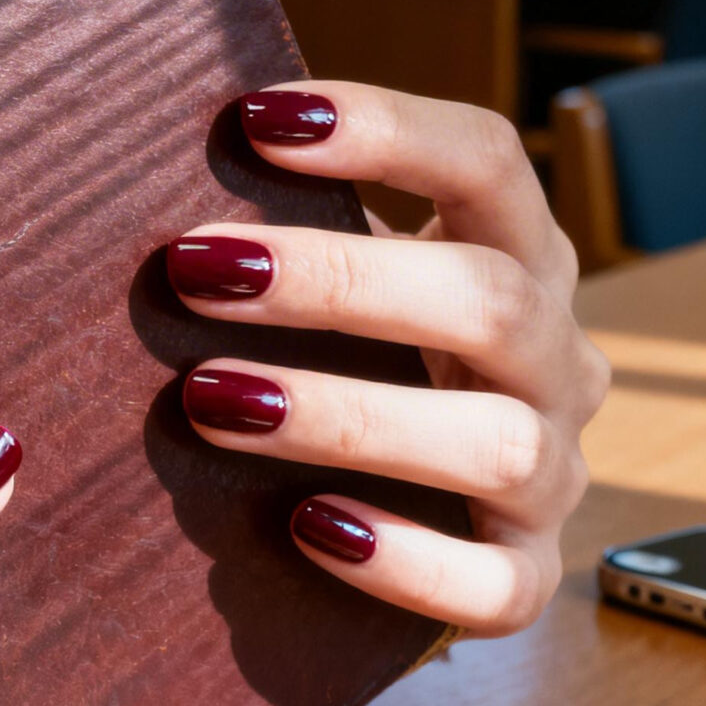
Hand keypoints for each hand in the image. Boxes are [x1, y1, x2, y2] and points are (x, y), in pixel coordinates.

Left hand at [170, 83, 609, 637]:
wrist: (415, 506)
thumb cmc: (352, 358)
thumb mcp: (343, 286)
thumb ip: (285, 232)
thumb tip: (148, 175)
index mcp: (518, 255)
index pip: (487, 163)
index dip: (384, 130)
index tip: (253, 119)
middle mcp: (557, 358)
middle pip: (489, 300)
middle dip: (338, 281)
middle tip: (197, 270)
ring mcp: (553, 472)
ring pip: (496, 442)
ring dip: (349, 416)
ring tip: (213, 399)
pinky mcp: (525, 574)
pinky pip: (495, 586)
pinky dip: (404, 559)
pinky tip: (307, 527)